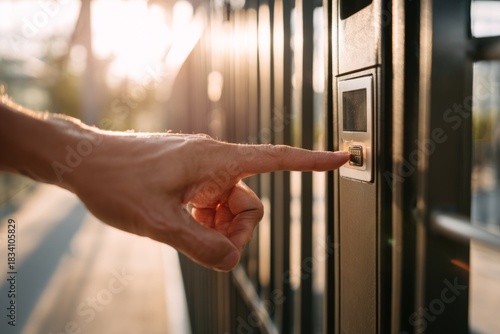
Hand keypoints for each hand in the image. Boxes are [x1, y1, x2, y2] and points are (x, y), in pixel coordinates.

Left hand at [65, 132, 348, 270]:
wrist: (86, 161)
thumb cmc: (117, 181)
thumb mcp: (158, 222)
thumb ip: (200, 246)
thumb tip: (232, 262)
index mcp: (217, 161)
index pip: (277, 158)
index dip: (312, 162)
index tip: (342, 158)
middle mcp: (216, 162)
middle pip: (251, 206)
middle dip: (235, 234)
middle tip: (206, 248)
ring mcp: (203, 171)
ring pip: (231, 210)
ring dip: (215, 229)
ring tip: (182, 231)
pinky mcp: (191, 179)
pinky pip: (213, 206)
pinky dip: (204, 222)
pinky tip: (178, 223)